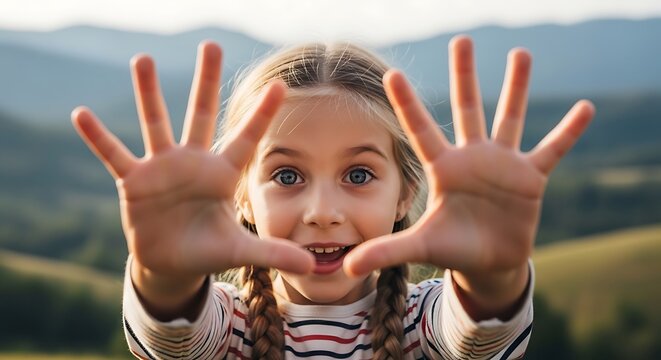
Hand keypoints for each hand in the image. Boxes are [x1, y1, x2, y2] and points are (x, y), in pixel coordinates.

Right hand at [72, 42, 313, 278]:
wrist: (172, 262)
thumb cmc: (208, 249)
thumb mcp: (241, 251)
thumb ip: (272, 252)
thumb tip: (309, 264)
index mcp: (223, 174)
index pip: (246, 138)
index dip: (262, 113)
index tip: (280, 85)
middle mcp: (193, 162)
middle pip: (201, 114)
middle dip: (206, 81)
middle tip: (210, 45)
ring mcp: (162, 168)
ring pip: (156, 123)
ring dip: (148, 93)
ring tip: (142, 59)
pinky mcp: (134, 182)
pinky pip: (115, 155)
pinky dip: (98, 137)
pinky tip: (81, 113)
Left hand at [345, 36, 593, 280]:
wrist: (488, 262)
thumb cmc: (451, 249)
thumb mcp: (419, 247)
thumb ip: (386, 251)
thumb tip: (346, 267)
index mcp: (443, 169)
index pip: (420, 130)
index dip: (407, 103)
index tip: (392, 73)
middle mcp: (471, 158)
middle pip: (466, 109)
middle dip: (464, 76)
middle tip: (461, 40)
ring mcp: (502, 164)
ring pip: (509, 118)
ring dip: (516, 87)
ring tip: (520, 53)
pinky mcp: (530, 178)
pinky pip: (552, 150)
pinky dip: (568, 132)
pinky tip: (586, 108)